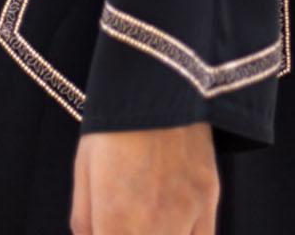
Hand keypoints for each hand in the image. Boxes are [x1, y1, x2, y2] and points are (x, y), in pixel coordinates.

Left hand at [70, 123, 218, 233]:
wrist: (159, 75)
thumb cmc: (112, 123)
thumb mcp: (84, 171)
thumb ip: (86, 222)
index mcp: (117, 222)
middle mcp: (155, 226)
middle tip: (124, 230)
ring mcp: (187, 214)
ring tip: (143, 225)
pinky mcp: (210, 198)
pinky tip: (171, 230)